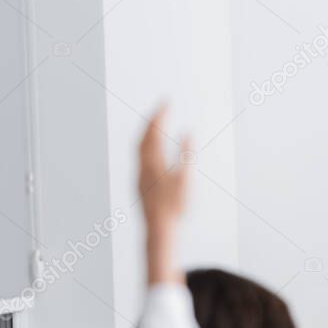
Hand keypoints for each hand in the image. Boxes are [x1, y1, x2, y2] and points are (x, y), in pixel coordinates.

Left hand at [138, 106, 190, 285]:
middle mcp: (142, 165)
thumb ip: (186, 154)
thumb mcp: (186, 179)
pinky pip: (140, 156)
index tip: (166, 100)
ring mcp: (139, 174)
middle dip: (151, 120)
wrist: (159, 228)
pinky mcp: (140, 182)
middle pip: (143, 136)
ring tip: (155, 124)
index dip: (160, 114)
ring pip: (139, 147)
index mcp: (153, 161)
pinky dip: (146, 145)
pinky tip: (153, 148)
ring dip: (147, 132)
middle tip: (161, 107)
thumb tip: (188, 133)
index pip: (154, 131)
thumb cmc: (174, 206)